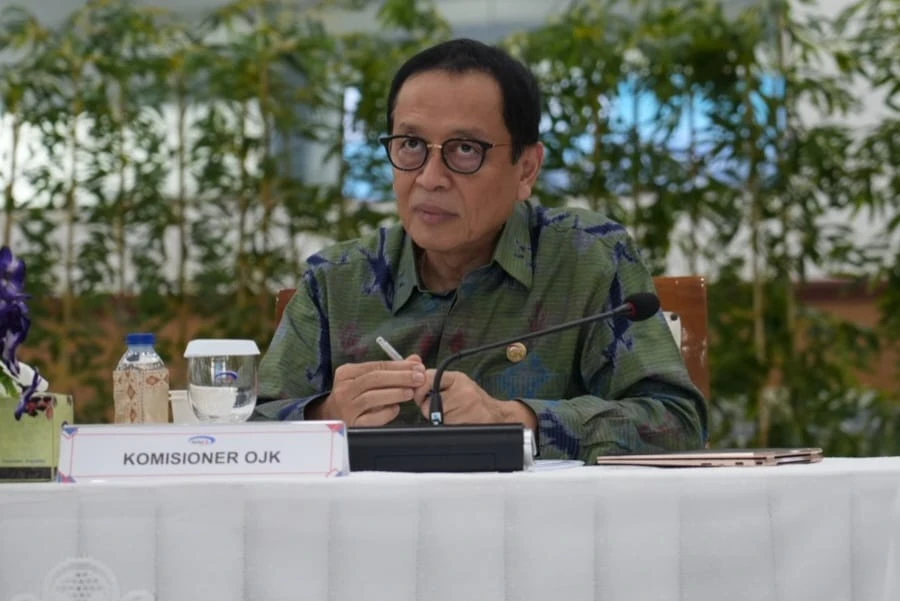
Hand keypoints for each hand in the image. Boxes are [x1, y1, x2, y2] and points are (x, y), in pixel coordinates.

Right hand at [309, 356, 424, 425]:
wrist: (331, 417)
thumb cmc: (354, 395)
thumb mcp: (367, 378)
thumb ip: (390, 369)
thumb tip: (415, 360)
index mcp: (347, 373)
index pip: (376, 365)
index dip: (399, 366)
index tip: (417, 367)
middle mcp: (344, 389)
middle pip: (374, 379)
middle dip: (400, 377)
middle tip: (419, 378)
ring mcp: (346, 407)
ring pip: (371, 397)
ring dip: (394, 393)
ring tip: (410, 392)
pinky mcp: (351, 424)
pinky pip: (370, 418)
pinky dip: (386, 413)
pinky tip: (396, 409)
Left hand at [412, 370, 536, 428]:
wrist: (497, 416)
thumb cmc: (474, 400)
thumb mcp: (458, 382)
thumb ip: (435, 379)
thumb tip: (414, 374)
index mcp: (458, 379)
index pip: (427, 379)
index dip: (420, 389)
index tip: (423, 393)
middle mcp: (462, 392)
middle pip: (426, 404)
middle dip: (428, 408)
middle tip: (441, 407)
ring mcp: (465, 410)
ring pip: (434, 419)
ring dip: (438, 419)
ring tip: (452, 414)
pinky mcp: (465, 425)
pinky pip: (443, 428)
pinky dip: (445, 427)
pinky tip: (457, 422)